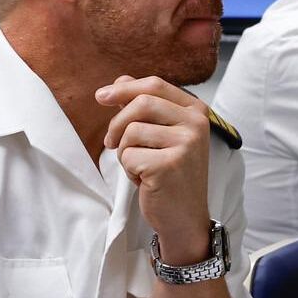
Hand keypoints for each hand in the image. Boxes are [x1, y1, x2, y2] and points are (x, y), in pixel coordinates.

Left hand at [96, 75, 212, 263]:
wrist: (185, 217)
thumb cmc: (172, 175)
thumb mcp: (163, 135)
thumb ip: (145, 107)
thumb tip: (120, 80)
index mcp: (196, 111)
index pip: (155, 85)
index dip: (124, 88)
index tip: (101, 96)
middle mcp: (195, 124)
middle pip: (141, 103)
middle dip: (117, 123)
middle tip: (110, 143)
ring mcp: (185, 144)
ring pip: (131, 131)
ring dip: (124, 152)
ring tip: (140, 167)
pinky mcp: (169, 165)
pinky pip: (129, 156)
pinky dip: (129, 171)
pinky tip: (145, 181)